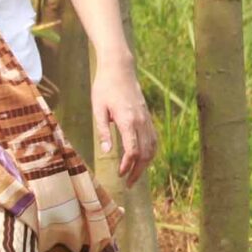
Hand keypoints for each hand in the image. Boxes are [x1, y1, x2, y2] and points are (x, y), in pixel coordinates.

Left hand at [92, 58, 156, 185]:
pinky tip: (142, 159)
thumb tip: (107, 151)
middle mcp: (141, 121)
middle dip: (138, 171)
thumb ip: (103, 131)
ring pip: (152, 148)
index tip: (120, 174)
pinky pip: (153, 139)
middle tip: (128, 183)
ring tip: (135, 175)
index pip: (133, 150)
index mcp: (128, 120)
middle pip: (145, 153)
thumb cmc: (105, 87)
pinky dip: (150, 152)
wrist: (120, 69)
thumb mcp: (98, 108)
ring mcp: (146, 119)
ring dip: (145, 164)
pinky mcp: (147, 117)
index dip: (127, 166)